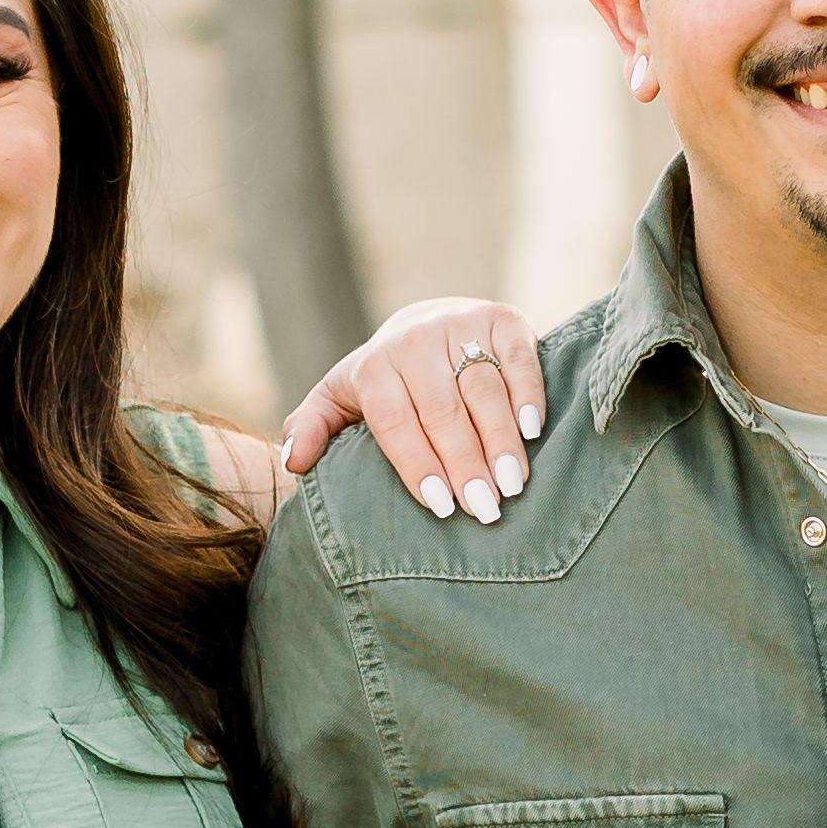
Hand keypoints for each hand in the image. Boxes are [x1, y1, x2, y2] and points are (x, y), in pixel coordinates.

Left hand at [277, 297, 547, 522]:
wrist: (427, 321)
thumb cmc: (385, 379)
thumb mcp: (340, 398)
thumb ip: (312, 427)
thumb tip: (293, 463)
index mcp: (374, 365)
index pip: (396, 422)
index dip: (418, 465)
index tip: (442, 507)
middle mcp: (415, 340)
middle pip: (443, 411)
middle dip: (465, 464)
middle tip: (485, 509)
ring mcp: (460, 325)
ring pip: (483, 390)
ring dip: (501, 440)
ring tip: (513, 485)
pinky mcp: (502, 318)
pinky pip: (518, 359)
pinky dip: (527, 394)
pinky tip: (533, 432)